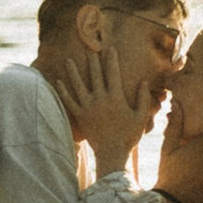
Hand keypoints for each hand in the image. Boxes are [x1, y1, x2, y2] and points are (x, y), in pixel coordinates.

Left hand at [54, 49, 155, 174]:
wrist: (112, 153)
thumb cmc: (129, 136)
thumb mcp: (141, 117)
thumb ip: (143, 98)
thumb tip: (144, 82)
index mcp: (116, 97)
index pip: (113, 74)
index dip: (112, 60)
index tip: (110, 49)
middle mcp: (100, 99)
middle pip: (95, 75)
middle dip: (93, 61)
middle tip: (89, 49)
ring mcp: (88, 107)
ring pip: (78, 85)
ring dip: (73, 72)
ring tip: (69, 60)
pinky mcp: (80, 116)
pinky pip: (69, 101)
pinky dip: (63, 91)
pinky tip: (59, 82)